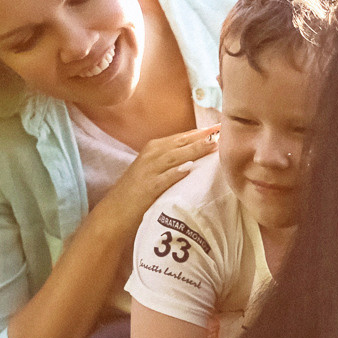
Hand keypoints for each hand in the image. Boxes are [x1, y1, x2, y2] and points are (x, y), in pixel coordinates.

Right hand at [100, 126, 217, 233]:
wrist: (115, 211)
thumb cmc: (137, 191)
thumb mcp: (153, 169)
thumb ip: (171, 160)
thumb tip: (198, 155)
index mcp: (154, 148)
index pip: (182, 137)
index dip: (202, 132)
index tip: (220, 126)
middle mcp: (151, 155)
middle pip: (181, 143)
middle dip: (202, 137)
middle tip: (223, 130)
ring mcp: (149, 170)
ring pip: (175, 156)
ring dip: (193, 150)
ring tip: (212, 145)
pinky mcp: (147, 187)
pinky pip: (164, 178)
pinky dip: (175, 172)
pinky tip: (189, 168)